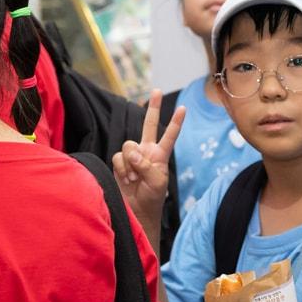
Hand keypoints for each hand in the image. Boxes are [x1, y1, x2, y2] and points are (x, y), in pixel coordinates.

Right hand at [113, 88, 184, 227]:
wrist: (136, 210)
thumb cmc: (152, 196)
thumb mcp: (156, 181)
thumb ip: (146, 165)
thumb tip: (132, 152)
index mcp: (161, 154)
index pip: (170, 135)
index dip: (175, 123)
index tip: (183, 108)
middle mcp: (147, 151)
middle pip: (148, 125)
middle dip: (152, 108)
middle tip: (156, 90)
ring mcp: (132, 156)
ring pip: (128, 145)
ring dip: (131, 164)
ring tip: (135, 178)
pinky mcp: (119, 162)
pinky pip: (118, 157)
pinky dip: (122, 168)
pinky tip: (127, 179)